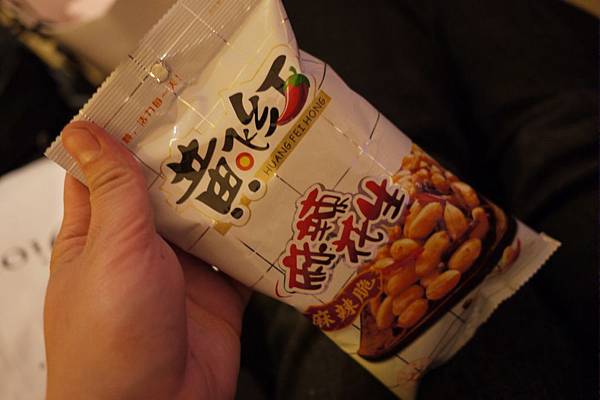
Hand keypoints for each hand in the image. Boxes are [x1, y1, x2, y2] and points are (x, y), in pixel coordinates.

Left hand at [44, 122, 248, 398]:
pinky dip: (257, 240)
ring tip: (256, 159)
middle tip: (225, 123)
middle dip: (195, 160)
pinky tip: (275, 215)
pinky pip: (240, 257)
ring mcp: (181, 272)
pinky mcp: (216, 294)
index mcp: (100, 233)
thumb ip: (113, 191)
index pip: (108, 168)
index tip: (160, 100)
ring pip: (208, 220)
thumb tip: (84, 132)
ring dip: (230, 197)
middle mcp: (141, 248)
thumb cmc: (110, 341)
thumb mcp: (110, 250)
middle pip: (169, 190)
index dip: (130, 132)